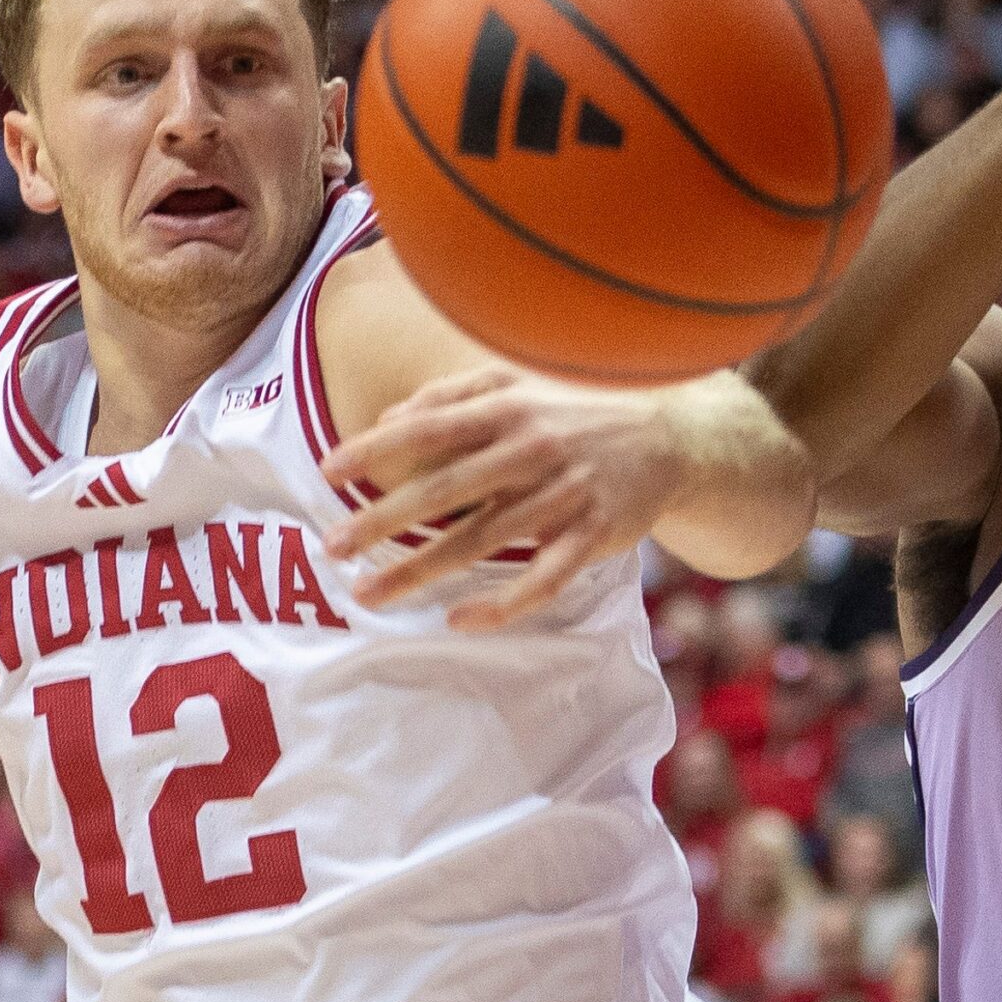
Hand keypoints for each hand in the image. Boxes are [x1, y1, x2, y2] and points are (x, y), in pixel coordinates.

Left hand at [319, 366, 686, 630]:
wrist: (673, 437)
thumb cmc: (577, 409)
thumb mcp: (519, 382)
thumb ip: (452, 394)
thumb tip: (386, 419)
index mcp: (511, 408)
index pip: (429, 427)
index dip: (377, 448)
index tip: (327, 470)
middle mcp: (534, 450)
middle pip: (446, 490)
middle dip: (383, 520)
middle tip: (333, 547)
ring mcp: (565, 495)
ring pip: (483, 541)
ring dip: (421, 571)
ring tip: (370, 594)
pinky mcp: (593, 536)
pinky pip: (543, 578)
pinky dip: (502, 603)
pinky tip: (458, 618)